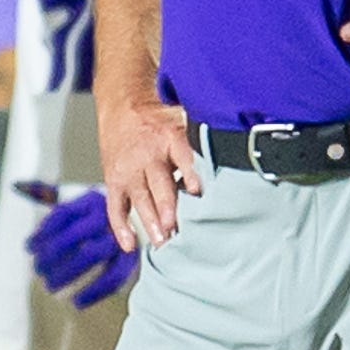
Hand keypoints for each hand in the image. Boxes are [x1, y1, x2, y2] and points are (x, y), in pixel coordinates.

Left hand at [23, 186, 139, 306]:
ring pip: (92, 253)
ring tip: (51, 285)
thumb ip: (48, 193)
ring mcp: (122, 236)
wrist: (144, 219)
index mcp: (92, 200)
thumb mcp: (78, 199)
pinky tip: (77, 302)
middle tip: (38, 271)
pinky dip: (94, 292)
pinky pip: (113, 276)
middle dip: (52, 256)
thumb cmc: (100, 214)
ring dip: (67, 273)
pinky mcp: (132, 258)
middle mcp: (108, 215)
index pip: (63, 215)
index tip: (28, 248)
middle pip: (75, 235)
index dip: (43, 232)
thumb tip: (18, 185)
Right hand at [98, 94, 201, 251]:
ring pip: (140, 199)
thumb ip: (201, 142)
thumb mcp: (183, 121)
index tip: (196, 190)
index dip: (189, 173)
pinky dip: (121, 227)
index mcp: (169, 138)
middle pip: (159, 184)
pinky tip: (130, 244)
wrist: (122, 104)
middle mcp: (148, 155)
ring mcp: (129, 170)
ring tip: (160, 241)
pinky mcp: (114, 181)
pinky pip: (116, 207)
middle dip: (166, 207)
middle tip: (175, 228)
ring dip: (150, 221)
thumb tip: (234, 157)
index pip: (181, 156)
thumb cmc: (158, 119)